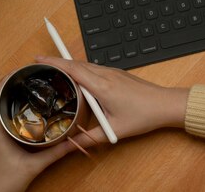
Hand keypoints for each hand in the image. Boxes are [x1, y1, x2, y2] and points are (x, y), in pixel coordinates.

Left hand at [0, 75, 76, 191]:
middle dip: (9, 84)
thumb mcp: (36, 165)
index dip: (3, 81)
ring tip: (25, 86)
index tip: (17, 72)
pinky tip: (22, 108)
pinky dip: (9, 108)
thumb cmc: (5, 183)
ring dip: (8, 95)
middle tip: (25, 75)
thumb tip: (74, 141)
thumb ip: (57, 152)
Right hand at [35, 56, 188, 146]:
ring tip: (55, 70)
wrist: (166, 104)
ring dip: (71, 65)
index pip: (72, 69)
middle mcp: (107, 75)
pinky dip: (83, 69)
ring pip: (87, 65)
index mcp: (102, 86)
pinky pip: (96, 68)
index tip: (38, 59)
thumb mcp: (114, 130)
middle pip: (77, 64)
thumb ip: (90, 137)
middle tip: (40, 65)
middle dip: (57, 62)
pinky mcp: (120, 75)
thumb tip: (72, 144)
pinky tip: (79, 78)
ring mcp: (114, 73)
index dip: (54, 63)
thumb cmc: (144, 115)